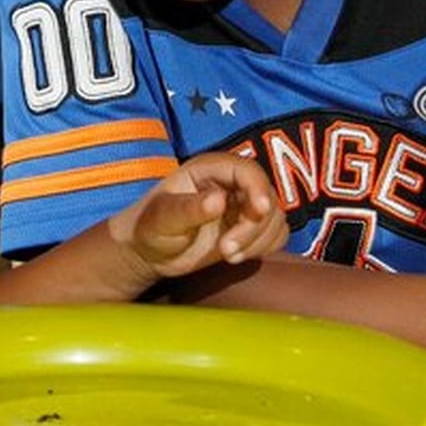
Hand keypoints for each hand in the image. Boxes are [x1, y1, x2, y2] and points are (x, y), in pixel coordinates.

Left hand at [111, 152, 287, 280]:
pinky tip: (236, 256)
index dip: (258, 187)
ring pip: (275, 217)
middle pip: (266, 196)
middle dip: (254, 226)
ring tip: (228, 255)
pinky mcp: (249, 228)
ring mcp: (242, 206)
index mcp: (210, 169)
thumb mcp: (163, 218)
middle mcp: (231, 184)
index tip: (259, 211)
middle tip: (227, 249)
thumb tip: (218, 200)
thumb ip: (189, 208)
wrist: (150, 251)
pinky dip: (264, 248)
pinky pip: (275, 234)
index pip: (247, 170)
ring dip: (258, 240)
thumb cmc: (150, 227)